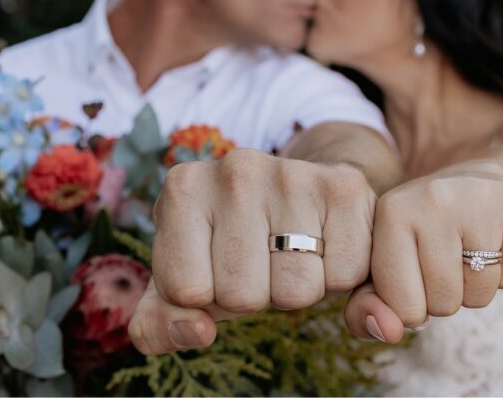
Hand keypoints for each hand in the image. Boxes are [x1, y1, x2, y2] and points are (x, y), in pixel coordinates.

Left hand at [129, 148, 376, 353]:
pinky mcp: (345, 186)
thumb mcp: (179, 281)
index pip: (186, 292)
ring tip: (291, 253)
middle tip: (260, 262)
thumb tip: (197, 332)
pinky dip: (337, 277)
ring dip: (296, 289)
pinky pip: (345, 275)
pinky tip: (324, 244)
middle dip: (255, 296)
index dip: (206, 296)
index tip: (216, 266)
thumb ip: (157, 324)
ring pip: (296, 291)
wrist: (301, 191)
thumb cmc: (228, 246)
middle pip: (243, 295)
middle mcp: (235, 170)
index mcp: (183, 188)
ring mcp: (292, 174)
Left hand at [343, 163, 502, 341]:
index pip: (403, 306)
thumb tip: (387, 331)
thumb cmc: (418, 238)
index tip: (413, 278)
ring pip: (479, 293)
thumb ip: (364, 307)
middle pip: (444, 301)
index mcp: (391, 211)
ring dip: (474, 289)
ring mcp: (478, 196)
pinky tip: (493, 243)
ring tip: (467, 253)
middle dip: (445, 298)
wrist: (470, 187)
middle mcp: (433, 197)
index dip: (412, 307)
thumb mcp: (381, 266)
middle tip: (444, 262)